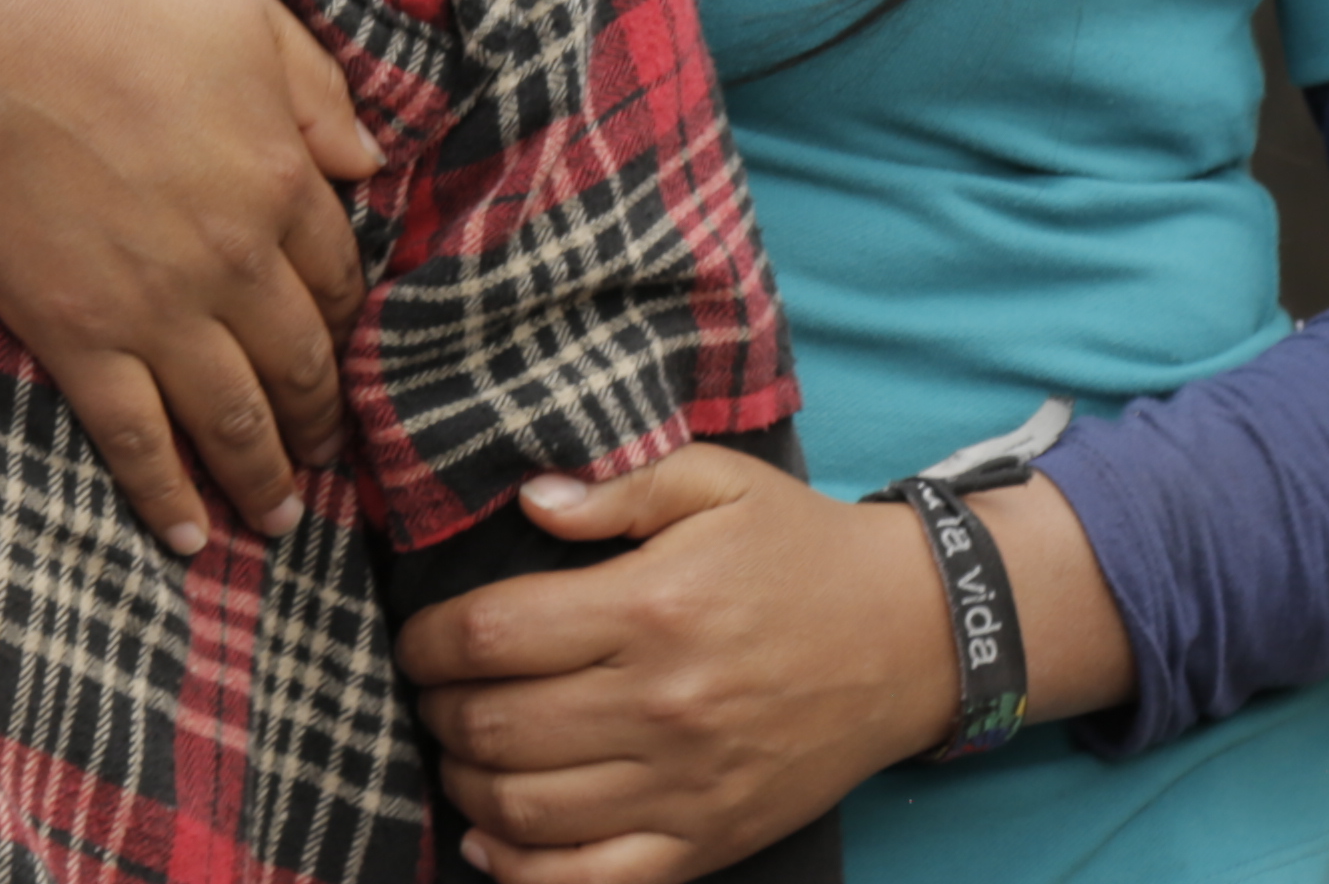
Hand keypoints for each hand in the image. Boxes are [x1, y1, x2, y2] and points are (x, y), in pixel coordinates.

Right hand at [0, 0, 379, 552]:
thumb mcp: (253, 19)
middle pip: (300, 365)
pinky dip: (166, 497)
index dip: (348, 325)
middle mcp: (236, 265)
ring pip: (233, 420)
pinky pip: (135, 440)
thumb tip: (372, 160)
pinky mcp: (80, 339)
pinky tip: (189, 537)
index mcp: (284, 183)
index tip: (348, 354)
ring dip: (264, 479)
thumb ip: (320, 94)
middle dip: (321, 421)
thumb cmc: (123, 8)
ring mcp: (157, 312)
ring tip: (283, 520)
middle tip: (328, 458)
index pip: (339, 280)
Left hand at [395, 446, 948, 883]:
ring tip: (460, 750)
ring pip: (524, 810)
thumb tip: (527, 503)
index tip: (418, 639)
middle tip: (433, 692)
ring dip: (465, 784)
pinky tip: (490, 839)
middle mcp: (661, 705)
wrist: (910, 638)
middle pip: (494, 726)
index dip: (428, 641)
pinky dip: (519, 872)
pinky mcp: (706, 842)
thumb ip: (617, 489)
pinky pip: (588, 881)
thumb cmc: (801, 552)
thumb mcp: (719, 483)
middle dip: (437, 710)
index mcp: (653, 607)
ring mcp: (683, 787)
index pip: (492, 636)